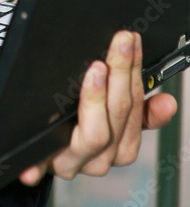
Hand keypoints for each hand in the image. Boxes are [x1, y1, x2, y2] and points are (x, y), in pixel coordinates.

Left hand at [19, 30, 177, 184]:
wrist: (40, 149)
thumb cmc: (76, 125)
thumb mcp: (110, 113)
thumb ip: (138, 107)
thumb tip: (168, 103)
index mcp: (122, 144)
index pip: (137, 106)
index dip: (136, 72)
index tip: (132, 43)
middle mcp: (103, 156)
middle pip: (119, 115)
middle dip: (121, 73)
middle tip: (119, 43)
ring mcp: (76, 161)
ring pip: (96, 134)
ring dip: (96, 99)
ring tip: (96, 71)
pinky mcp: (50, 164)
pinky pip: (50, 154)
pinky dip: (48, 146)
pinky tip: (49, 124)